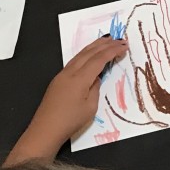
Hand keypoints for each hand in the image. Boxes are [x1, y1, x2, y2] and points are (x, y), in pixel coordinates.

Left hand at [7, 36, 128, 163]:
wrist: (45, 130)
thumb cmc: (70, 121)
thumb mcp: (90, 107)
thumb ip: (95, 88)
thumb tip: (95, 78)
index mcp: (79, 79)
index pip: (99, 59)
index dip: (112, 51)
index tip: (124, 46)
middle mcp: (69, 73)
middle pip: (88, 53)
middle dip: (105, 44)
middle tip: (119, 39)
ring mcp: (62, 75)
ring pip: (79, 55)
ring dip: (94, 46)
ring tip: (106, 40)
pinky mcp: (58, 80)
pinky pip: (74, 61)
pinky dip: (85, 54)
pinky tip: (90, 54)